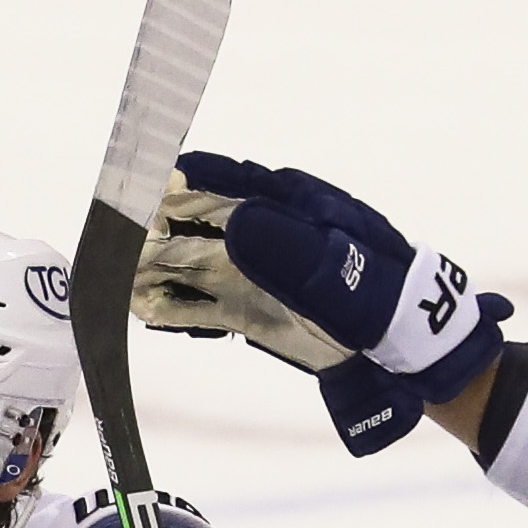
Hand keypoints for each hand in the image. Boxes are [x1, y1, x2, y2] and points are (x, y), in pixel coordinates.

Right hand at [146, 154, 511, 405]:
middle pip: (201, 220)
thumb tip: (236, 219)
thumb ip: (293, 251)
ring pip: (196, 263)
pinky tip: (144, 310)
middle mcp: (270, 233)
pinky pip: (205, 306)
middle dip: (157, 225)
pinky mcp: (255, 310)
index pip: (232, 181)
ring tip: (115, 275)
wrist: (413, 352)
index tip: (146, 174)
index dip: (188, 176)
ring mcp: (260, 273)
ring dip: (157, 269)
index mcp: (297, 206)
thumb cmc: (386, 301)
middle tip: (114, 234)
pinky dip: (175, 309)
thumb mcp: (345, 275)